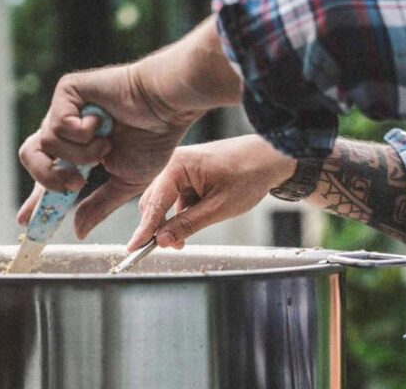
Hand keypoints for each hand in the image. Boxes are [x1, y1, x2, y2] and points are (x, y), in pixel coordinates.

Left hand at [17, 64, 194, 238]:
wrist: (166, 107)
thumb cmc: (154, 138)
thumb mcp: (125, 183)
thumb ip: (99, 206)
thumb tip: (79, 231)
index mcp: (77, 149)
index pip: (47, 174)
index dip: (35, 197)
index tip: (25, 220)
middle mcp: (66, 128)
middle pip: (30, 156)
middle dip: (49, 177)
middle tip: (75, 185)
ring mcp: (65, 108)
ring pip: (46, 143)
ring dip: (81, 154)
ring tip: (106, 144)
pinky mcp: (67, 90)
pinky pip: (58, 125)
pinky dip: (83, 133)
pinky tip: (103, 122)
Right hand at [127, 135, 295, 250]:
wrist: (272, 156)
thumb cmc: (249, 175)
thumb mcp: (218, 207)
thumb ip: (187, 224)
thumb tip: (162, 240)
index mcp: (177, 166)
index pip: (154, 203)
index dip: (144, 230)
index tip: (134, 249)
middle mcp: (173, 163)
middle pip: (153, 202)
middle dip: (159, 227)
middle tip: (169, 248)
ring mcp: (180, 167)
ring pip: (164, 202)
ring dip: (171, 222)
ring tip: (185, 240)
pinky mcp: (188, 173)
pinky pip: (176, 197)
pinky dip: (182, 213)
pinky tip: (196, 220)